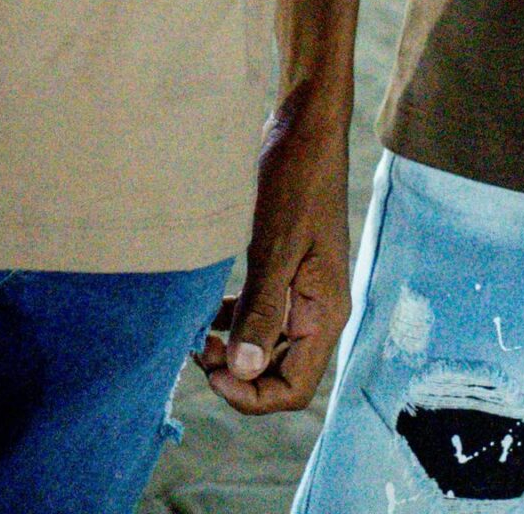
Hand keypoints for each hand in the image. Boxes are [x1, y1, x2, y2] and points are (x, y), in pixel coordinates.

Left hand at [199, 93, 350, 415]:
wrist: (306, 128)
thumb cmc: (296, 181)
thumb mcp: (275, 246)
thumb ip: (262, 309)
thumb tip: (244, 372)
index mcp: (325, 312)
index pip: (293, 388)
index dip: (251, 395)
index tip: (213, 370)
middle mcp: (318, 310)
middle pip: (278, 373)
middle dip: (237, 374)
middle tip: (199, 347)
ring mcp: (303, 292)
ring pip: (266, 347)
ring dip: (233, 350)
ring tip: (198, 330)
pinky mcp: (286, 272)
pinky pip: (260, 316)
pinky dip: (234, 321)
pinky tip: (209, 308)